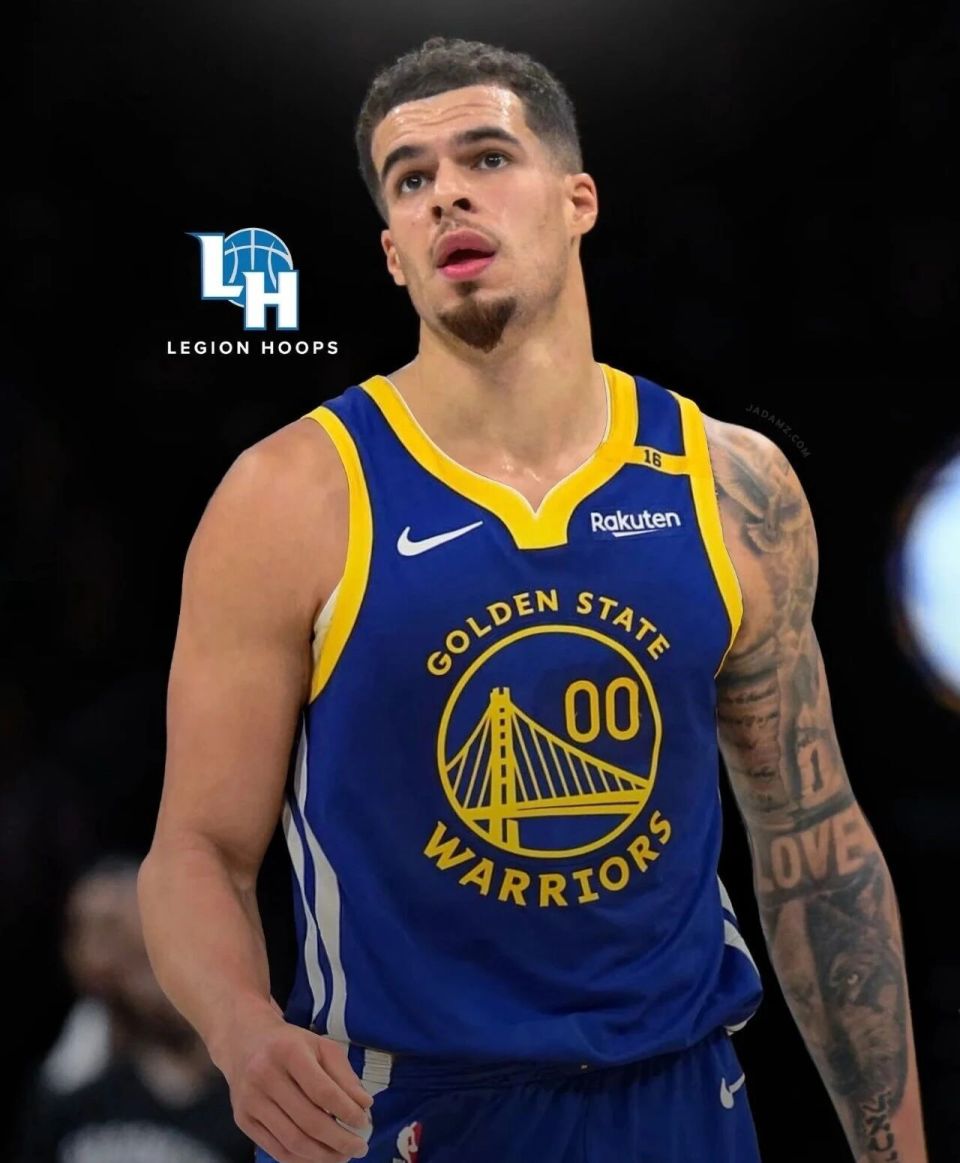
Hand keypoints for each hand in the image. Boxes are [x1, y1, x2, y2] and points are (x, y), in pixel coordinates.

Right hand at [215, 1009, 373, 1161]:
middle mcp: (265, 1076)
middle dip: (339, 1140)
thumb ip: (344, 1074)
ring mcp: (250, 1101)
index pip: (322, 1090)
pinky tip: (319, 1157)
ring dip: (323, 1155)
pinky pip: (276, 1150)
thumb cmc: (290, 1044)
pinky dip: (302, 1160)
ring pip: (292, 1141)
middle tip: (360, 1148)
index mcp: (288, 1051)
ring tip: (343, 1156)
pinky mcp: (242, 1120)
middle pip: (308, 1121)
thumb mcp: (321, 1046)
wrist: (244, 1042)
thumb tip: (364, 1105)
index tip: (364, 1122)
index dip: (346, 1111)